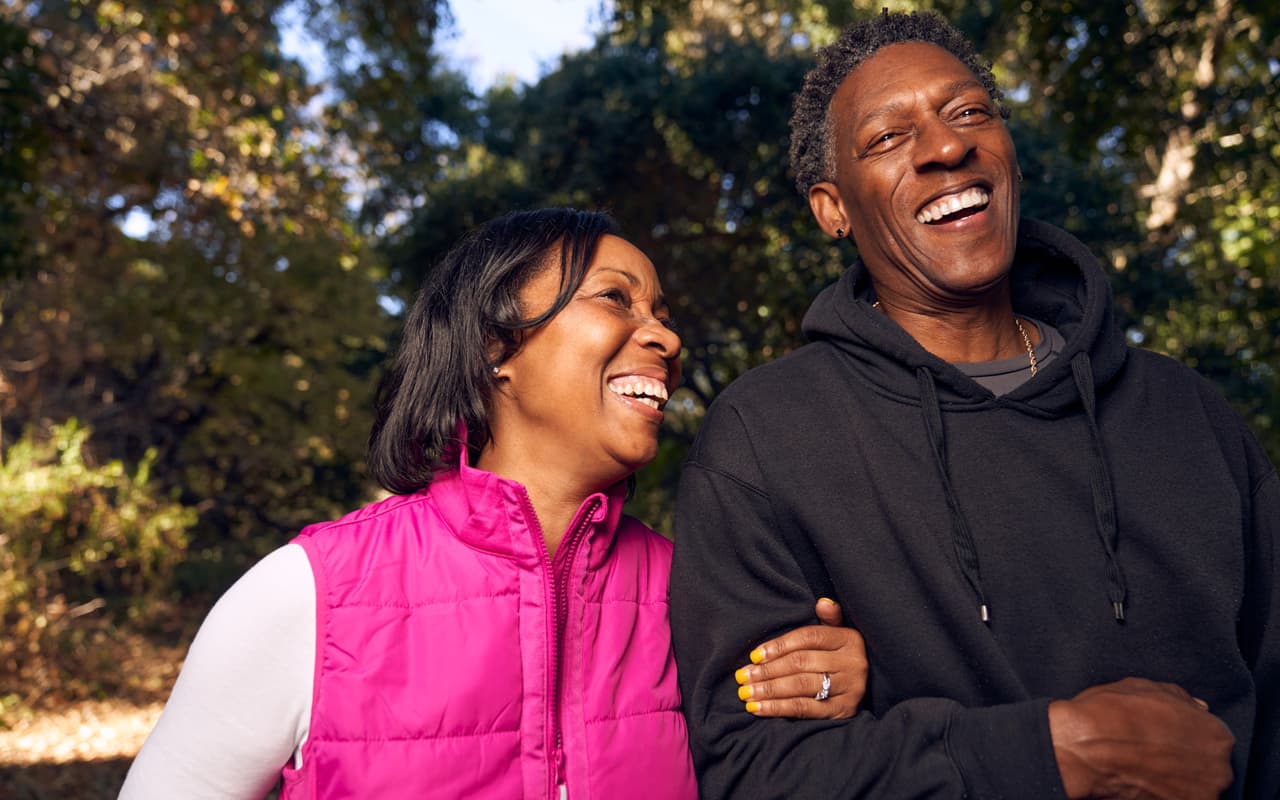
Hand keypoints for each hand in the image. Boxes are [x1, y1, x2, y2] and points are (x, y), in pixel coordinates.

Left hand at [733, 597, 866, 719]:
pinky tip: (758, 708)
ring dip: (769, 690)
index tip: (753, 655)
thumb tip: (823, 603)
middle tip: (742, 677)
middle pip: (801, 663)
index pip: (808, 637)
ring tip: (746, 693)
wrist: (869, 689)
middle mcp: (853, 663)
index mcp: (849, 639)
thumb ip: (828, 619)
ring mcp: (850, 689)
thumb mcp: (837, 635)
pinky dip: (779, 709)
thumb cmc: (839, 657)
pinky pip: (806, 709)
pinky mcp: (843, 712)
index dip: (779, 645)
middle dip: (767, 671)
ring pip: (801, 686)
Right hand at [1049, 677, 1233, 798]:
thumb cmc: (1112, 715)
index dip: (1187, 737)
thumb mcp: (1146, 688)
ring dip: (1175, 782)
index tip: (1168, 739)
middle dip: (1186, 762)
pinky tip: (1140, 783)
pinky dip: (1160, 794)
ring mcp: (1202, 796)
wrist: (1084, 750)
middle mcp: (1218, 770)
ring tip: (1145, 770)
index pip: (1213, 739)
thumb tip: (1195, 707)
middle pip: (1209, 767)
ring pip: (1193, 788)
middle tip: (1155, 754)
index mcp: (1217, 736)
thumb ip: (1181, 699)